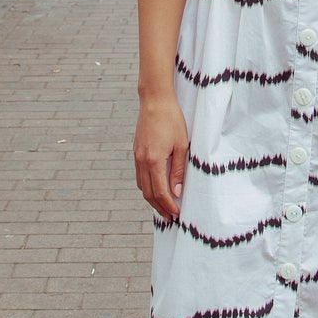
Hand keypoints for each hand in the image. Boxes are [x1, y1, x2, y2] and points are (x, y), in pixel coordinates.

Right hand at [134, 95, 189, 218]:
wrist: (155, 101)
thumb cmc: (172, 120)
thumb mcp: (181, 146)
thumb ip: (178, 171)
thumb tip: (177, 192)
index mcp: (153, 160)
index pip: (160, 192)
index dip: (168, 205)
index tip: (176, 214)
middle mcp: (142, 161)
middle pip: (148, 193)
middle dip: (159, 207)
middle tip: (170, 217)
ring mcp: (137, 156)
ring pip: (141, 186)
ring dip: (152, 199)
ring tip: (164, 207)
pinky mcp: (136, 152)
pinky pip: (139, 176)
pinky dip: (147, 187)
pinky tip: (156, 189)